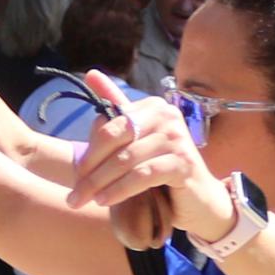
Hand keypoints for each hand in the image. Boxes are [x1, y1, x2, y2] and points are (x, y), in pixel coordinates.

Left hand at [63, 72, 233, 248]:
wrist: (199, 201)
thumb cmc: (162, 171)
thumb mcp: (136, 141)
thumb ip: (116, 110)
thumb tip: (91, 74)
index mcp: (152, 107)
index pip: (109, 125)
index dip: (90, 151)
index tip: (77, 174)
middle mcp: (167, 115)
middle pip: (115, 139)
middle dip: (91, 169)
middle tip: (76, 193)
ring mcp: (177, 138)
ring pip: (126, 159)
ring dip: (101, 183)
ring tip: (86, 200)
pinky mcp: (184, 162)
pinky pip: (142, 175)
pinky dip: (120, 190)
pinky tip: (106, 201)